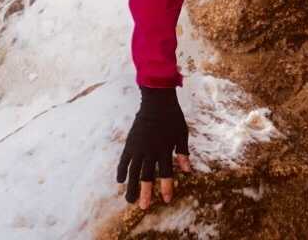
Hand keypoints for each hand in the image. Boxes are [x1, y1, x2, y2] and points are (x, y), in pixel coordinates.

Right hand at [117, 86, 191, 208]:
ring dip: (131, 187)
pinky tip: (120, 181)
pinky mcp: (130, 143)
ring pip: (133, 171)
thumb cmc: (173, 117)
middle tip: (143, 207)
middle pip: (147, 176)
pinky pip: (124, 160)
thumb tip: (188, 171)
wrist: (156, 101)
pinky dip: (121, 170)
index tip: (167, 200)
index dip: (167, 187)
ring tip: (129, 200)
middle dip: (145, 193)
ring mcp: (138, 147)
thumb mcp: (182, 135)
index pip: (166, 173)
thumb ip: (183, 153)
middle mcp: (150, 151)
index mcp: (165, 149)